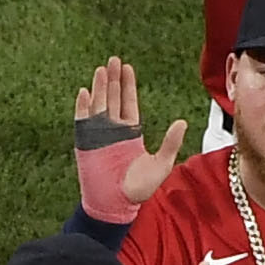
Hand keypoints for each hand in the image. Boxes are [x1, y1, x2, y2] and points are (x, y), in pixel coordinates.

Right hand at [74, 57, 190, 228]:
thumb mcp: (160, 164)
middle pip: (112, 98)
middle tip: (114, 60)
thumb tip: (182, 122)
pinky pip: (82, 121)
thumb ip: (170, 143)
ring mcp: (98, 135)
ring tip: (101, 69)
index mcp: (131, 133)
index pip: (129, 103)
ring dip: (99, 87)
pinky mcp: (85, 143)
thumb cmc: (139, 189)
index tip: (128, 68)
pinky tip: (84, 92)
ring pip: (98, 104)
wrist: (116, 204)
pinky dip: (82, 106)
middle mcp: (113, 130)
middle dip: (113, 79)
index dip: (128, 85)